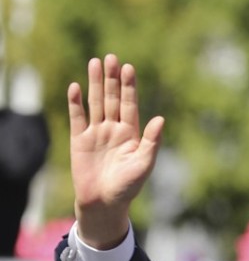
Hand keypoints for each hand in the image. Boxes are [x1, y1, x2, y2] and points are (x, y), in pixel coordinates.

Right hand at [67, 54, 163, 248]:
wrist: (105, 203)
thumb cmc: (128, 186)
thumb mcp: (144, 163)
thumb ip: (152, 141)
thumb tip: (160, 118)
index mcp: (132, 134)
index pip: (130, 105)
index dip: (129, 87)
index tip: (129, 68)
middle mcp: (114, 129)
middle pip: (112, 99)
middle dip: (112, 79)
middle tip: (112, 58)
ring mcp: (96, 133)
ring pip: (96, 103)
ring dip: (95, 84)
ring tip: (96, 63)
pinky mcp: (79, 140)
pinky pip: (78, 117)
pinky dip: (76, 102)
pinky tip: (76, 87)